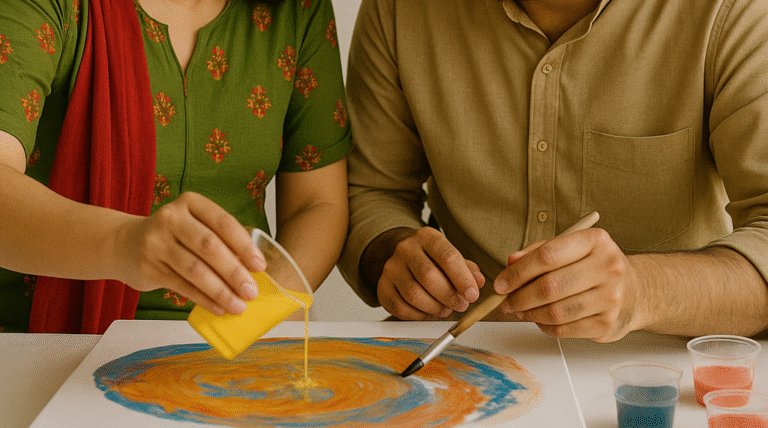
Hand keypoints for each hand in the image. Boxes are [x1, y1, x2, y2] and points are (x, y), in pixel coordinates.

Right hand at [115, 192, 265, 315]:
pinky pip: (182, 287)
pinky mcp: (148, 267)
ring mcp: (156, 243)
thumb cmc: (173, 235)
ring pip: (195, 270)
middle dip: (234, 272)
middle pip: (209, 247)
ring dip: (220, 291)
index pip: (223, 223)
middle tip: (252, 291)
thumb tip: (253, 270)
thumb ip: (219, 239)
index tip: (260, 266)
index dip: (244, 246)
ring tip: (239, 305)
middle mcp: (170, 218)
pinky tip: (219, 308)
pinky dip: (204, 299)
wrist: (124, 244)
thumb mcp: (194, 224)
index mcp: (190, 203)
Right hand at [371, 226, 484, 319]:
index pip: (447, 256)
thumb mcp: (452, 258)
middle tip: (461, 305)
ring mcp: (391, 267)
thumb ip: (468, 270)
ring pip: (413, 294)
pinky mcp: (382, 287)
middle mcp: (406, 249)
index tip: (473, 294)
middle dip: (449, 295)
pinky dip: (419, 315)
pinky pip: (400, 308)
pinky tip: (429, 312)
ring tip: (446, 309)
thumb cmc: (433, 260)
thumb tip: (478, 282)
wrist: (404, 258)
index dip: (462, 278)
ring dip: (435, 307)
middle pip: (428, 276)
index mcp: (427, 237)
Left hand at [494, 228, 640, 341]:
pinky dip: (544, 326)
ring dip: (529, 314)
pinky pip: (563, 329)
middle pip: (549, 286)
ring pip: (555, 311)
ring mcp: (610, 298)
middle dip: (519, 297)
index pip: (547, 256)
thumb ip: (538, 251)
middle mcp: (607, 267)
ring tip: (520, 311)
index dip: (518, 272)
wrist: (634, 291)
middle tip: (506, 302)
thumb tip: (511, 262)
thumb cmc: (593, 266)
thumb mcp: (570, 248)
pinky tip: (539, 319)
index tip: (501, 284)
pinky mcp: (607, 324)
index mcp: (595, 241)